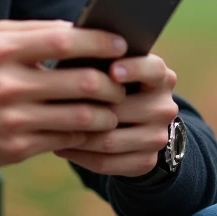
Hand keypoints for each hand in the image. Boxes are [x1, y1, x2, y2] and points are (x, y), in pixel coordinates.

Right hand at [0, 20, 127, 179]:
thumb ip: (35, 31)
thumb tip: (80, 29)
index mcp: (4, 50)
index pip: (64, 41)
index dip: (100, 42)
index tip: (122, 44)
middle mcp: (8, 84)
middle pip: (82, 82)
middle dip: (112, 84)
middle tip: (122, 84)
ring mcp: (13, 119)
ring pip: (81, 117)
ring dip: (106, 114)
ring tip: (113, 109)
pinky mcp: (16, 147)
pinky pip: (65, 140)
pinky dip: (85, 134)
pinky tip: (90, 128)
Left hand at [54, 54, 179, 177]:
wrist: (132, 120)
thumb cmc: (109, 81)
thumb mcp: (110, 65)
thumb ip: (98, 58)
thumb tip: (71, 53)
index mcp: (160, 76)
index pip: (153, 70)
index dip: (134, 69)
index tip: (112, 70)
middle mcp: (165, 107)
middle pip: (123, 110)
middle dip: (86, 108)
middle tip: (54, 103)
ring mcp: (158, 136)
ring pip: (110, 141)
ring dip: (77, 135)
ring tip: (51, 126)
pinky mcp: (147, 161)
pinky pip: (108, 163)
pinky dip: (80, 156)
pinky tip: (61, 146)